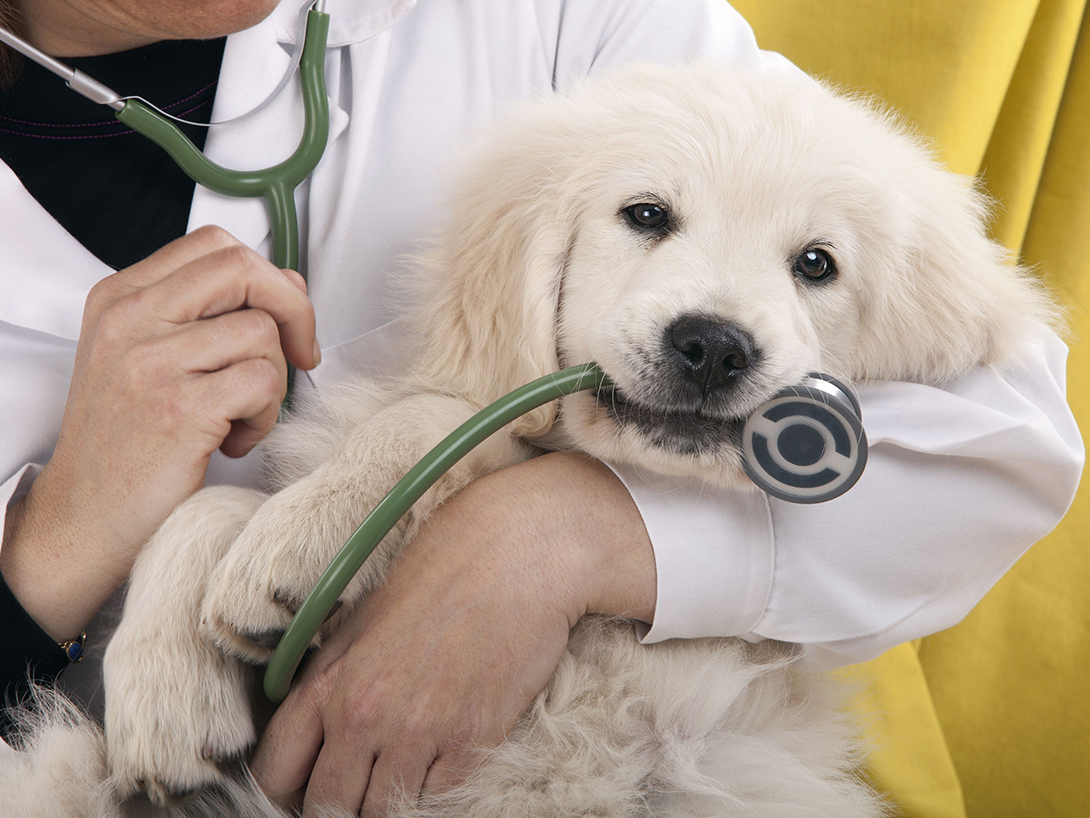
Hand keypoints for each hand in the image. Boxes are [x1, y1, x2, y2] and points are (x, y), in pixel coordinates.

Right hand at [0, 226, 319, 639]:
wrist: (83, 520)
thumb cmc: (126, 443)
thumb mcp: (150, 360)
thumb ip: (209, 315)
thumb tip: (288, 281)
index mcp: (121, 298)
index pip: (215, 245)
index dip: (267, 276)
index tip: (283, 319)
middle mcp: (130, 319)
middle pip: (243, 269)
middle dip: (294, 310)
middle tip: (300, 356)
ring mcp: (150, 361)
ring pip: (263, 332)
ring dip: (273, 383)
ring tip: (240, 418)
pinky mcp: (178, 408)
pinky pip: (263, 383)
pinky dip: (265, 417)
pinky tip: (234, 440)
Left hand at [251, 452, 655, 817]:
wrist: (515, 553)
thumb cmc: (441, 574)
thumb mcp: (362, 620)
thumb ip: (332, 679)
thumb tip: (316, 730)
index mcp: (327, 682)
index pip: (275, 774)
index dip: (288, 793)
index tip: (308, 790)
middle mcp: (363, 715)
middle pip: (328, 807)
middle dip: (340, 806)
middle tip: (360, 790)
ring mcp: (418, 732)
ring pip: (383, 813)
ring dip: (389, 803)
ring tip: (402, 779)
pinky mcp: (472, 742)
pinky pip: (439, 802)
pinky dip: (435, 795)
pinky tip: (440, 768)